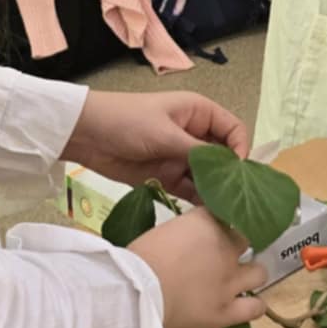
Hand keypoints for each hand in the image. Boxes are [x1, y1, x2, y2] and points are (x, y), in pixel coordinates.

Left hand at [65, 90, 248, 199]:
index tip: (238, 172)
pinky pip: (191, 190)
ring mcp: (181, 157)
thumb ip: (197, 152)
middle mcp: (194, 134)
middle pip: (224, 156)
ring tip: (225, 211)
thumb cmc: (126, 121)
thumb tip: (227, 169)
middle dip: (230, 175)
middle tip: (236, 198)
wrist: (86, 135)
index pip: (233, 130)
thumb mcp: (165, 133)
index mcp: (198, 113)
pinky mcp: (167, 177)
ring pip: (209, 176)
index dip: (240, 148)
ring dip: (216, 191)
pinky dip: (199, 201)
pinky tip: (207, 214)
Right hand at [129, 206, 268, 327]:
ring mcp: (231, 280)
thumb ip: (183, 234)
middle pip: (245, 239)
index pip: (224, 214)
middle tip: (222, 256)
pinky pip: (255, 307)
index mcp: (206, 222)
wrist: (137, 294)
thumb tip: (188, 243)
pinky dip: (253, 306)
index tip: (210, 230)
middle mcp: (226, 247)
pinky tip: (246, 305)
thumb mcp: (162, 232)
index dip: (218, 223)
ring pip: (259, 272)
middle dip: (236, 246)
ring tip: (239, 280)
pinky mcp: (228, 311)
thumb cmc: (137, 260)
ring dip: (250, 274)